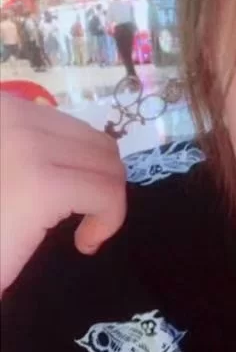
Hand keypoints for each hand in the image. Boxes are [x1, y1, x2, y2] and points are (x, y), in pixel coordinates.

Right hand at [0, 93, 126, 295]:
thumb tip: (70, 137)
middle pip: (97, 143)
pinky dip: (110, 220)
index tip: (69, 201)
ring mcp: (25, 146)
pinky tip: (85, 243)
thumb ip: (25, 149)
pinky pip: (107, 193)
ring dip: (106, 203)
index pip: (71, 128)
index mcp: (1, 109)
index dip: (85, 166)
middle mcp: (9, 115)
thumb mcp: (9, 170)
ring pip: (107, 165)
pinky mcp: (42, 185)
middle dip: (102, 184)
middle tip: (83, 218)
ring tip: (81, 232)